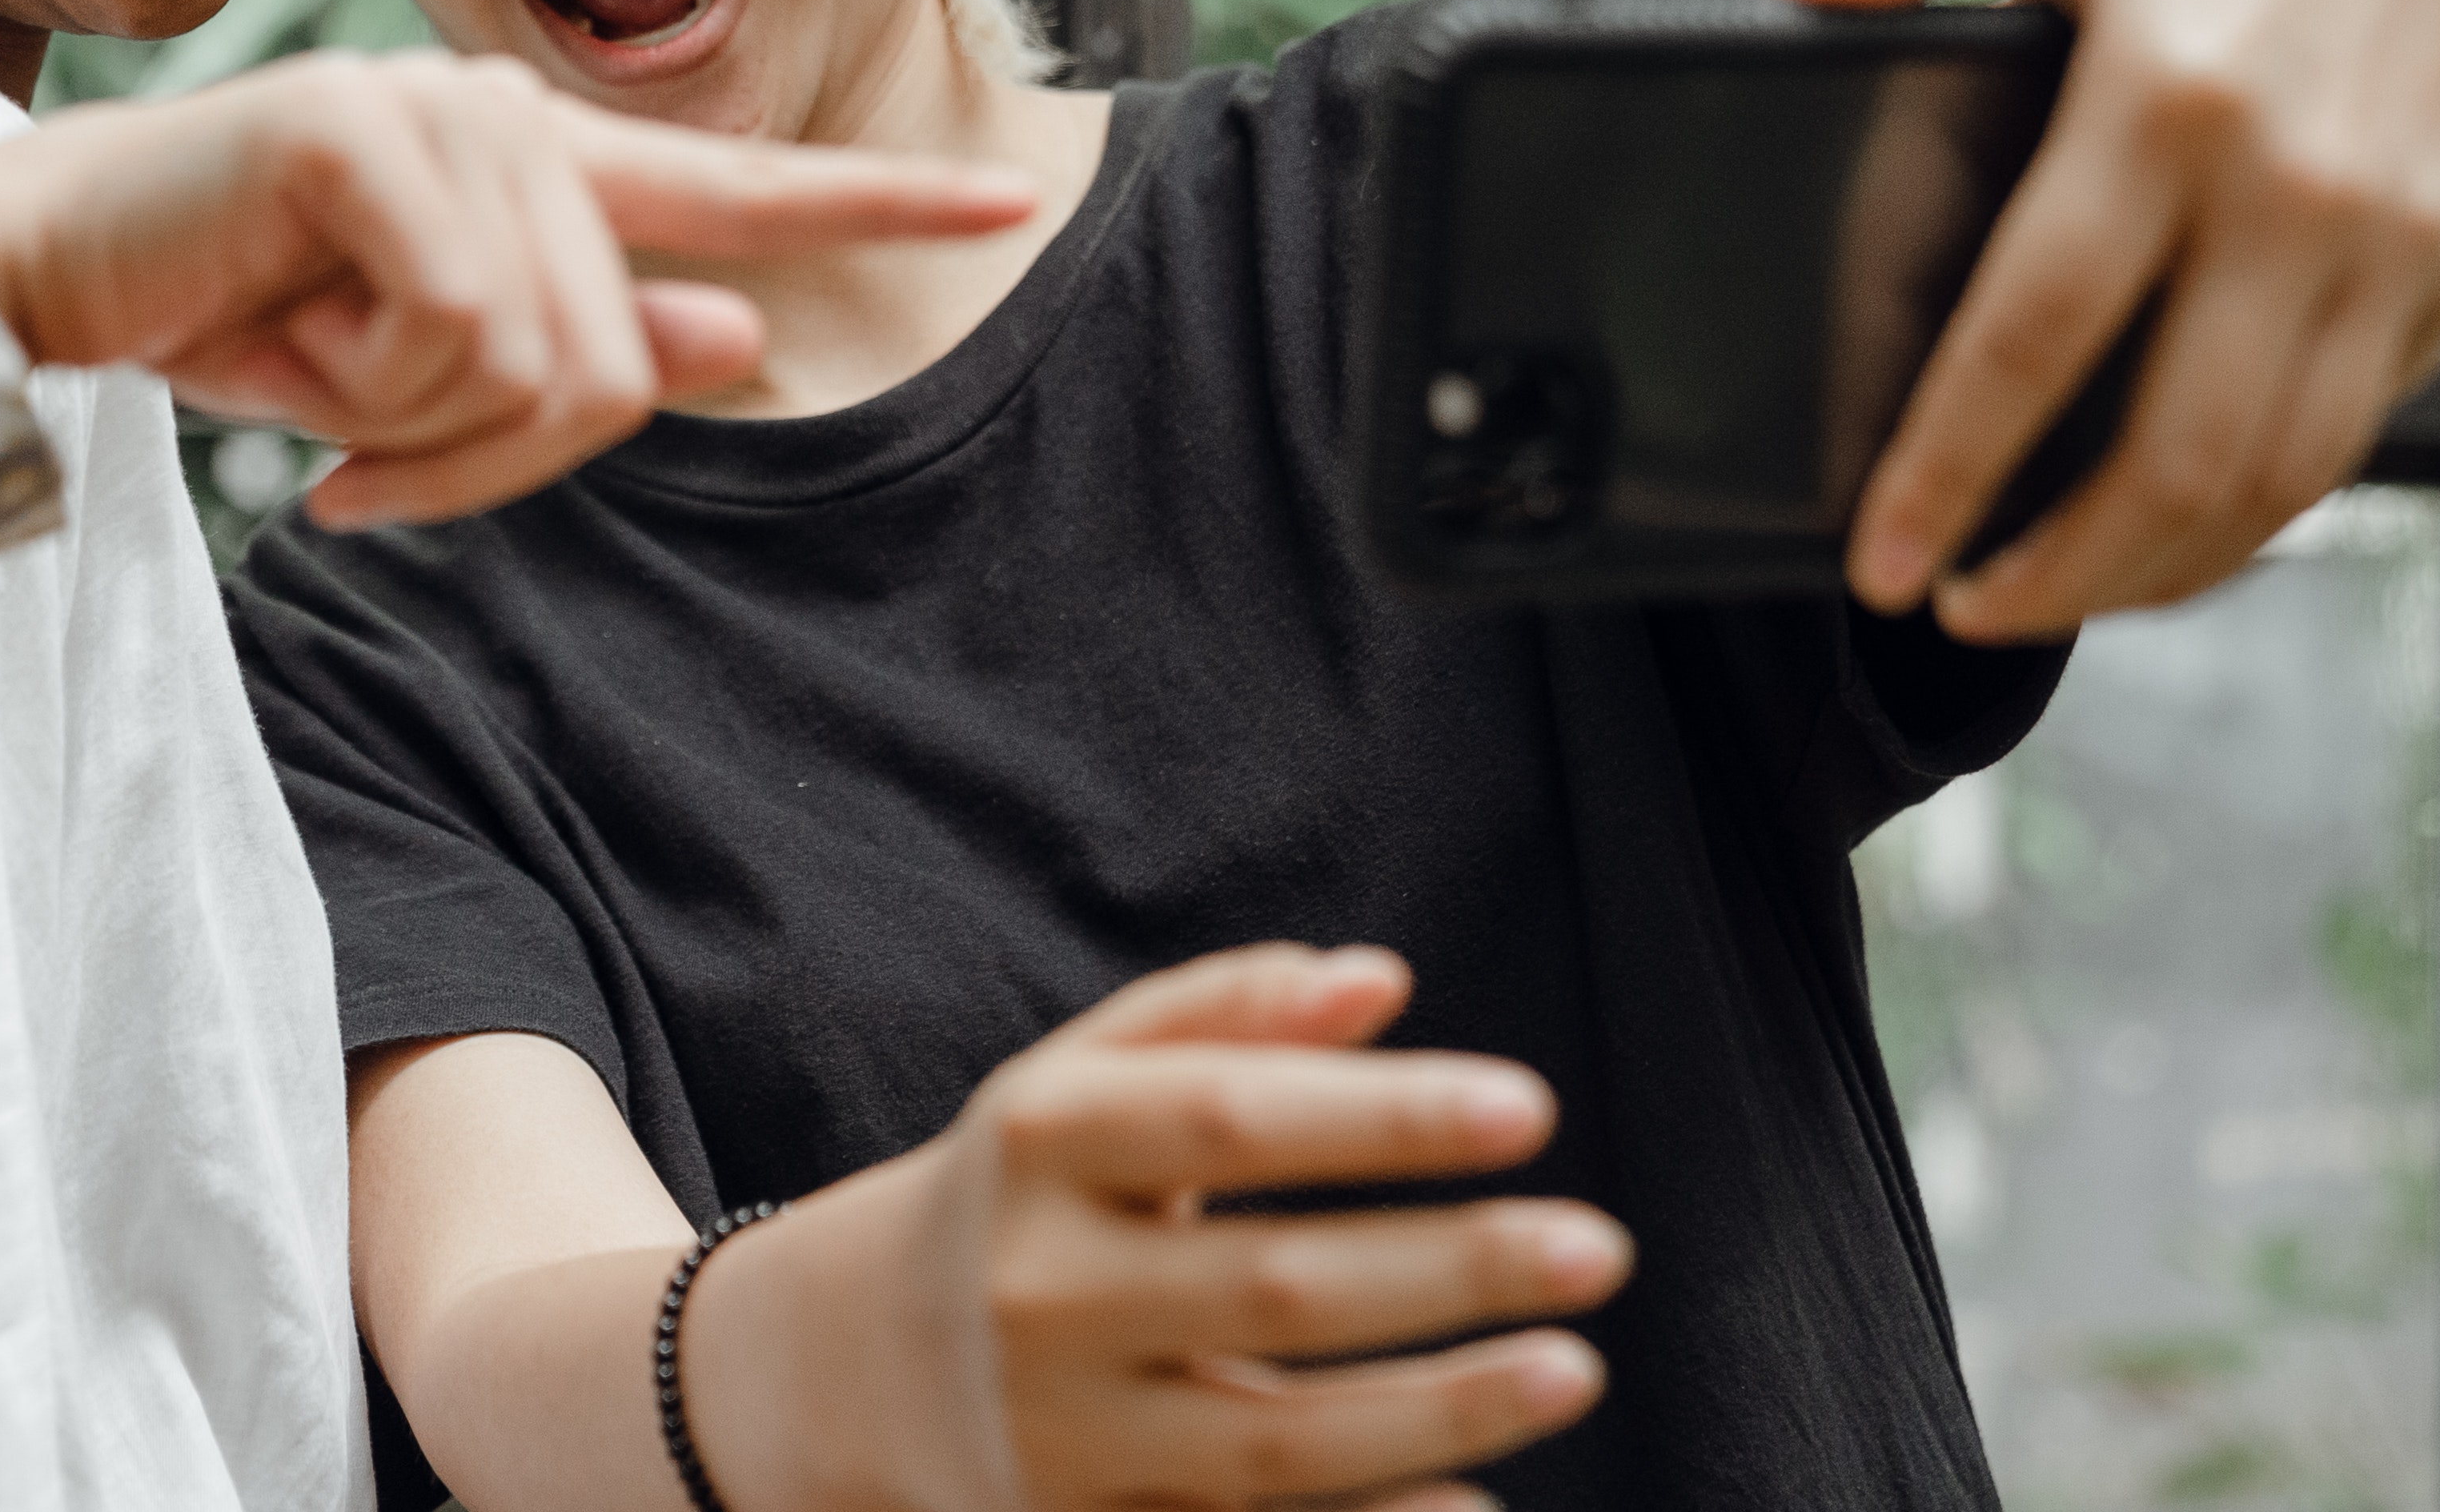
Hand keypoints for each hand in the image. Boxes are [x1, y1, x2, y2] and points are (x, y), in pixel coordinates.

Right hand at [0, 49, 1033, 523]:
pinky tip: (278, 342)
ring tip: (310, 369)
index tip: (1011, 196)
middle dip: (487, 455)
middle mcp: (506, 113)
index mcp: (533, 159)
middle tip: (359, 441)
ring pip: (539, 360)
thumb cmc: (226, 306)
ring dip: (413, 422)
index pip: (737, 185)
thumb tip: (744, 341)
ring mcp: (437, 108)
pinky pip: (451, 330)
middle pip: (615, 365)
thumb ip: (580, 345)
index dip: (879, 198)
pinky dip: (358, 387)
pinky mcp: (359, 133)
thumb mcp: (416, 363)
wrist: (47, 271)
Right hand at [685, 947, 1623, 1511]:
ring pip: (1280, 1437)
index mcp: (1043, 1142)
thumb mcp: (1076, 1080)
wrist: (839, 1366)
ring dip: (1442, 1409)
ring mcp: (1066, 1428)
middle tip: (1600, 1247)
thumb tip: (1379, 979)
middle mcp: (1044, 1286)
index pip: (1229, 1117)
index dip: (1381, 1115)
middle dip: (1449, 1266)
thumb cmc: (1014, 1191)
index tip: (1527, 1108)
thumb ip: (1223, 1014)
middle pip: (1274, 1282)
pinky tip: (1479, 1507)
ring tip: (1576, 1367)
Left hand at [1768, 0, 2439, 636]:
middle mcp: (2299, 188)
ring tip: (2039, 593)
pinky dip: (2258, 514)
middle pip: (2171, 456)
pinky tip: (2171, 531)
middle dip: (2051, 569)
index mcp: (2171, 96)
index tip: (1881, 554)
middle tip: (1952, 604)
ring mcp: (2398, 239)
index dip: (1948, 469)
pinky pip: (2354, 434)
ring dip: (2155, 570)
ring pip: (2277, 478)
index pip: (2033, 337)